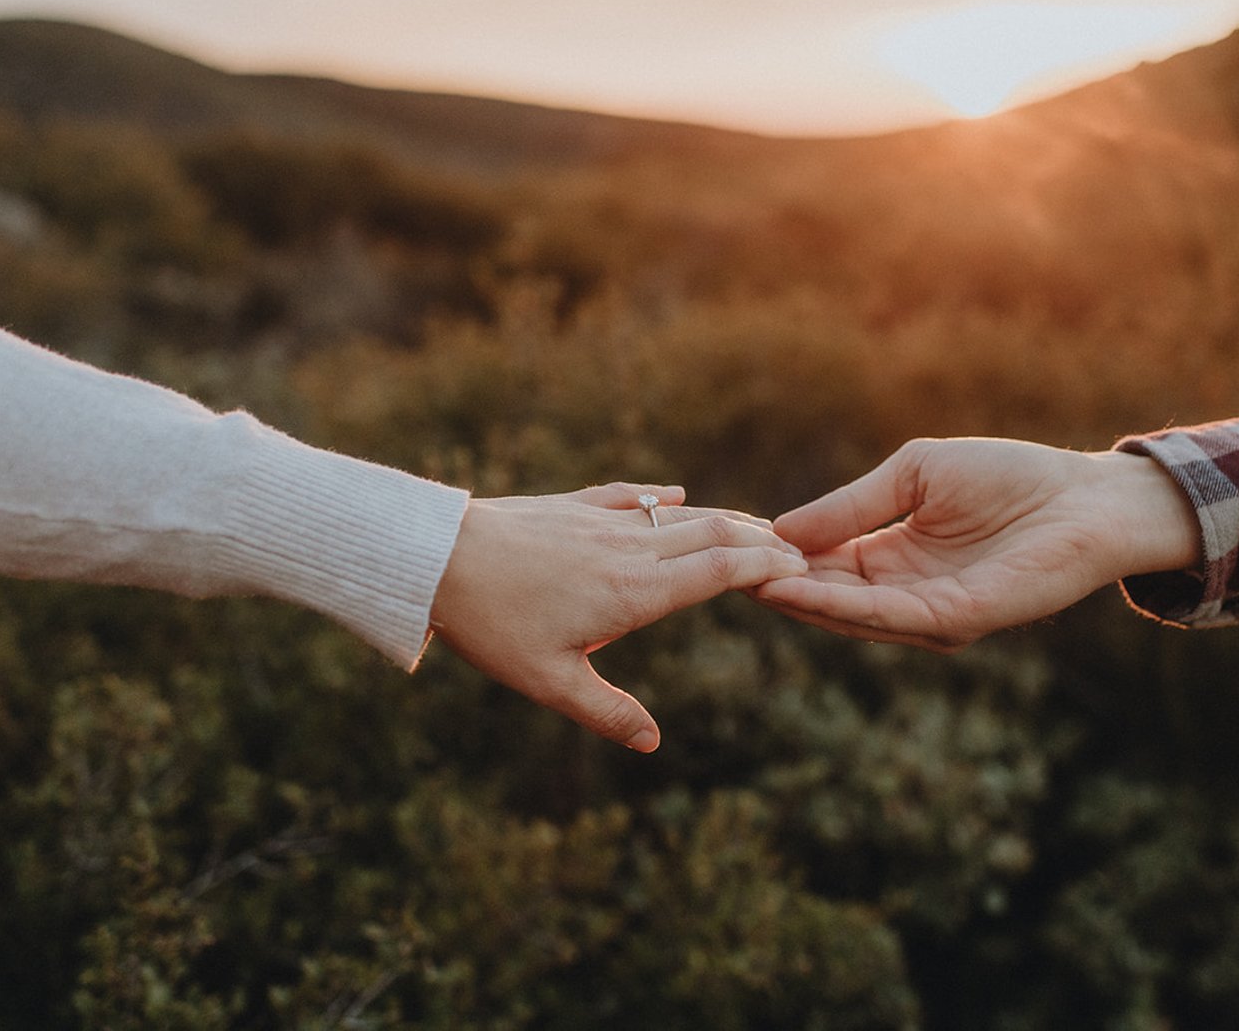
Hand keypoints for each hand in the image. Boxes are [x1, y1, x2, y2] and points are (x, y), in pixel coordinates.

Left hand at [427, 481, 804, 750]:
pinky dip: (661, 498)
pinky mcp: (571, 507)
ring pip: (676, 513)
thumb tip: (651, 744)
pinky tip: (673, 495)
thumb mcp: (549, 682)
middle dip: (759, 539)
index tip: (801, 566)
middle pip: (711, 533)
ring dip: (720, 518)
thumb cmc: (492, 624)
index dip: (764, 566)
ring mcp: (600, 521)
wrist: (438, 556)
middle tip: (797, 547)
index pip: (718, 571)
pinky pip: (629, 497)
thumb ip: (606, 712)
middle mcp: (628, 549)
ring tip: (752, 527)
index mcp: (634, 592)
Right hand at [754, 438, 1199, 651]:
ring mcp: (929, 612)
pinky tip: (798, 588)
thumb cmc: (1012, 478)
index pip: (819, 565)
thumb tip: (780, 529)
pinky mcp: (956, 619)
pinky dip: (837, 604)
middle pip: (823, 596)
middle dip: (772, 582)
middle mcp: (904, 594)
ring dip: (794, 598)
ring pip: (846, 613)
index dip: (774, 555)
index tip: (724, 542)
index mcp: (891, 558)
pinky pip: (886, 615)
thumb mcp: (913, 476)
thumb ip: (852, 505)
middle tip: (714, 568)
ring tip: (742, 578)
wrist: (1088, 498)